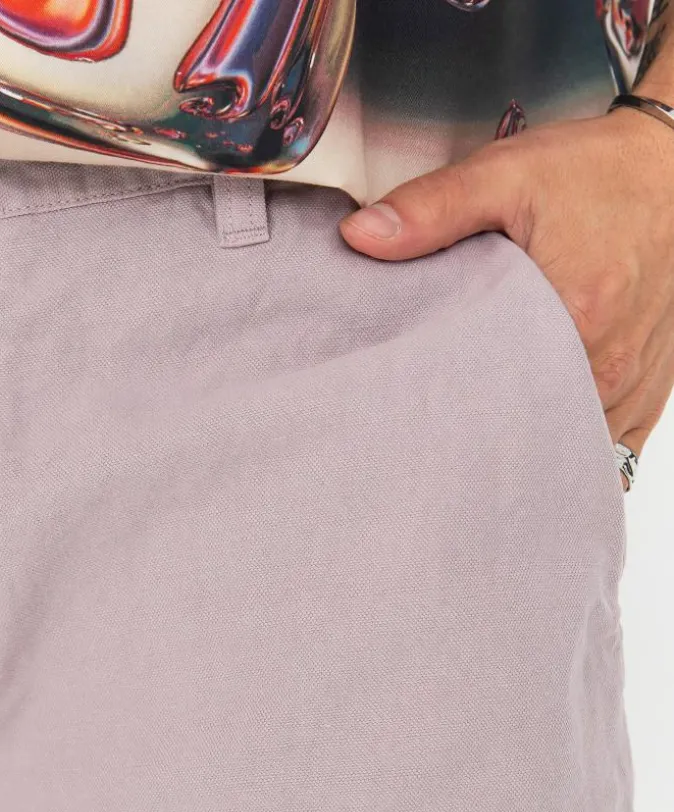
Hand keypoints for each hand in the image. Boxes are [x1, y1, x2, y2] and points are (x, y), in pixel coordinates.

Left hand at [339, 107, 673, 473]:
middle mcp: (608, 366)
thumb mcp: (506, 175)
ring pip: (565, 446)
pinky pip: (607, 449)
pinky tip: (533, 436)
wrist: (672, 171)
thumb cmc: (597, 175)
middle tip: (437, 424)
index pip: (493, 399)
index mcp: (575, 319)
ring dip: (524, 442)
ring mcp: (631, 387)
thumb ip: (432, 209)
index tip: (415, 408)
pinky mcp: (645, 394)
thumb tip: (360, 237)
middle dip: (481, 436)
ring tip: (480, 429)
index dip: (448, 411)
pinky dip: (565, 445)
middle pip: (528, 432)